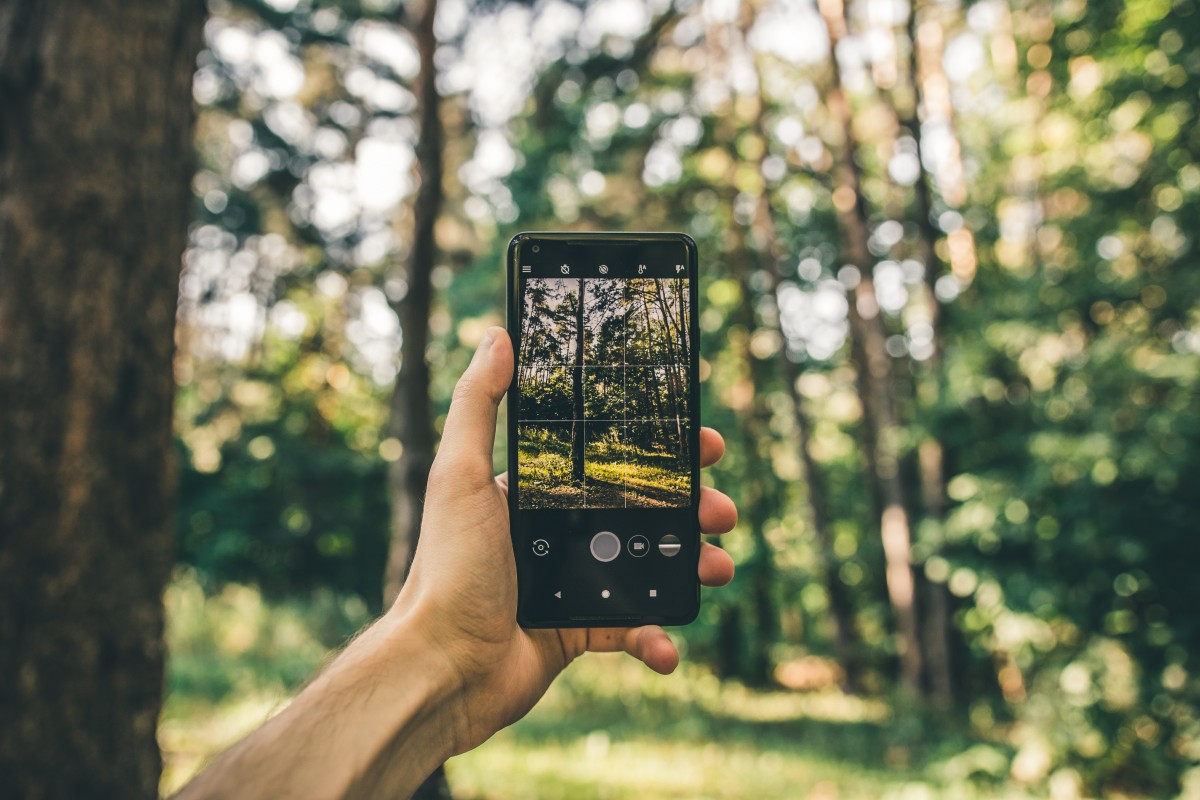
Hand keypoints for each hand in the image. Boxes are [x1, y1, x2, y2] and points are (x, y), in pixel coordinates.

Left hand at [394, 326, 736, 754]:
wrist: (441, 667)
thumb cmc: (446, 569)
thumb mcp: (458, 477)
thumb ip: (477, 405)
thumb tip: (495, 335)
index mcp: (536, 494)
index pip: (610, 459)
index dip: (660, 451)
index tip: (702, 444)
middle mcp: (556, 533)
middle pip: (642, 511)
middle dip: (691, 508)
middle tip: (723, 510)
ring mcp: (570, 582)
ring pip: (649, 566)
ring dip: (691, 565)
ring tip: (720, 566)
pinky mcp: (578, 632)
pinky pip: (631, 629)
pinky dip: (656, 637)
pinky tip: (666, 647)